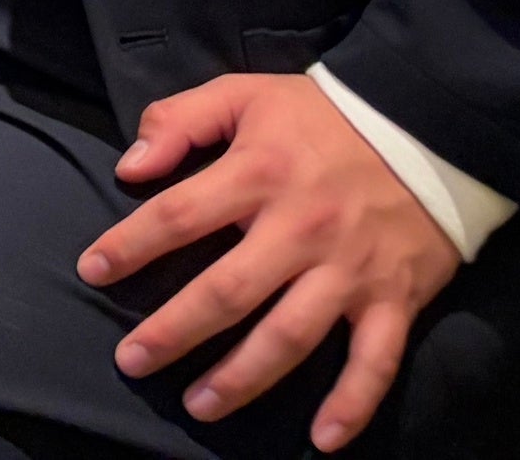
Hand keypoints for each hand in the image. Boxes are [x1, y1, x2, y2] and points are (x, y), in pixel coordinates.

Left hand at [80, 73, 462, 446]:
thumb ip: (178, 120)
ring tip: (197, 404)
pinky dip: (352, 404)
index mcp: (257, 174)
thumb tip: (130, 166)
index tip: (92, 272)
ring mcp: (349, 271)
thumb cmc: (321, 117)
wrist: (427, 129)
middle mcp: (299, 229)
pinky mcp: (394, 301)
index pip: (178, 216)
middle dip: (173, 332)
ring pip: (289, 337)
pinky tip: (322, 440)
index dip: (130, 246)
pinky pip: (374, 362)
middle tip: (131, 361)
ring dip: (242, 378)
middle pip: (226, 292)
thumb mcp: (242, 95)